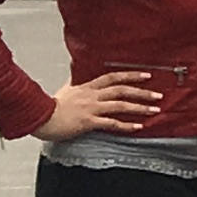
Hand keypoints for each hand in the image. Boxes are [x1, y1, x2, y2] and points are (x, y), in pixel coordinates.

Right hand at [39, 74, 161, 144]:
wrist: (38, 117)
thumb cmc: (49, 106)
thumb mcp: (65, 89)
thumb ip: (75, 81)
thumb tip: (75, 69)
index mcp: (87, 87)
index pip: (113, 77)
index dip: (131, 75)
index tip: (146, 75)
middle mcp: (91, 96)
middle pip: (121, 90)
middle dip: (142, 92)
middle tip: (158, 95)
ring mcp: (90, 109)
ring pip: (120, 106)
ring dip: (139, 108)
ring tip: (155, 110)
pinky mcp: (88, 122)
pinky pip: (111, 123)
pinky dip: (126, 125)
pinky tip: (138, 127)